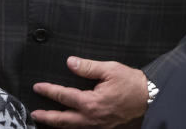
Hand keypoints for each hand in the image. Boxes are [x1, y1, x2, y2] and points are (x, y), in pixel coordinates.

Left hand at [31, 57, 147, 127]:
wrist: (151, 100)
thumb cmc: (132, 84)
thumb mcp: (110, 69)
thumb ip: (88, 67)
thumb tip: (70, 62)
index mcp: (91, 103)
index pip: (64, 96)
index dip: (49, 91)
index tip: (38, 87)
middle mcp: (92, 118)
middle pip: (63, 120)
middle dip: (47, 117)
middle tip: (34, 113)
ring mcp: (99, 126)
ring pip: (73, 128)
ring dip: (58, 125)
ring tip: (46, 121)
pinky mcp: (105, 128)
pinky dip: (72, 128)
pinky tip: (68, 125)